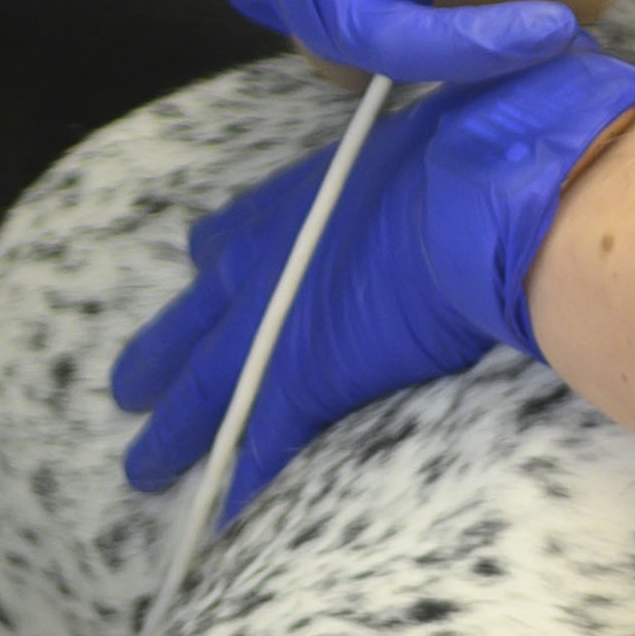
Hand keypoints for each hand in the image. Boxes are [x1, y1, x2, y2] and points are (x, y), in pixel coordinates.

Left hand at [112, 39, 634, 508]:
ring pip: (203, 390)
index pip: (237, 233)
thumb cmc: (492, 144)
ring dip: (176, 432)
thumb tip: (501, 120)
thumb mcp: (453, 129)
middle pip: (196, 319)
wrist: (491, 193)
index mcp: (303, 195)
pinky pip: (256, 444)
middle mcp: (269, 257)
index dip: (219, 257)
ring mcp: (275, 322)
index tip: (202, 267)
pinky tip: (220, 515)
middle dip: (165, 355)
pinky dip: (238, 484)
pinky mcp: (302, 378)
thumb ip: (458, 145)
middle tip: (133, 385)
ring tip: (144, 466)